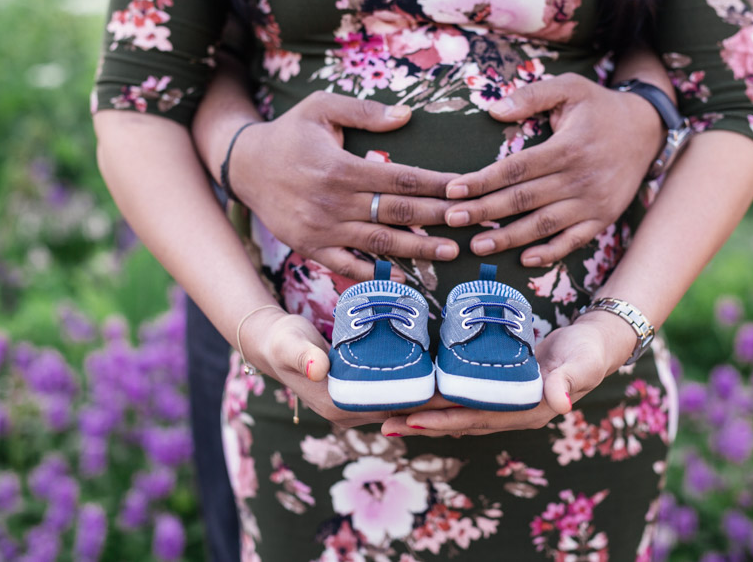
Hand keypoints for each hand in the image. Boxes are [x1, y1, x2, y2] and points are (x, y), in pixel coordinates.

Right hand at [230, 92, 459, 281]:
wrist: (244, 166)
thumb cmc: (289, 133)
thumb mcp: (321, 107)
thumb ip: (364, 111)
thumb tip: (407, 115)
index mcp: (341, 167)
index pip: (402, 179)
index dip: (437, 185)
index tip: (466, 189)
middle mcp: (333, 202)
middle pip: (398, 212)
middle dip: (439, 218)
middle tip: (473, 222)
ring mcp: (322, 229)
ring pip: (380, 243)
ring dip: (418, 249)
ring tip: (451, 251)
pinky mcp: (310, 247)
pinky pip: (348, 266)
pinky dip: (376, 274)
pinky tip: (403, 277)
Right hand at [242, 307, 463, 427]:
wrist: (271, 342)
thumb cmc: (282, 340)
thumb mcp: (291, 343)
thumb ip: (303, 354)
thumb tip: (320, 367)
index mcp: (342, 406)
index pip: (397, 409)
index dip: (429, 402)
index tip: (461, 391)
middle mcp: (354, 412)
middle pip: (408, 410)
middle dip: (442, 403)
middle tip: (481, 387)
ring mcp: (359, 404)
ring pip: (406, 404)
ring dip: (435, 398)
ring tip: (474, 385)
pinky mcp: (363, 392)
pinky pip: (399, 395)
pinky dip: (421, 390)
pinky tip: (446, 378)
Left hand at [379, 313, 636, 436]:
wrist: (596, 343)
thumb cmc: (589, 351)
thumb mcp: (582, 362)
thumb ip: (570, 380)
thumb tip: (560, 403)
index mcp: (527, 411)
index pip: (477, 418)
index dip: (444, 420)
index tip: (413, 419)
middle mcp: (510, 412)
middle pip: (458, 420)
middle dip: (421, 423)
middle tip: (382, 422)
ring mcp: (503, 402)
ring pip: (456, 412)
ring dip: (423, 414)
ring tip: (387, 413)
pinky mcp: (498, 388)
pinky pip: (463, 397)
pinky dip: (438, 398)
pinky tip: (415, 393)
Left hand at [442, 74, 664, 266]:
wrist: (648, 130)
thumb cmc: (600, 107)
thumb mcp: (570, 88)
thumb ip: (532, 95)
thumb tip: (493, 110)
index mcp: (567, 147)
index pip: (516, 167)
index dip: (483, 180)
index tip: (453, 189)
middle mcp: (580, 178)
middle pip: (523, 199)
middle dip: (484, 211)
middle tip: (451, 219)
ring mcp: (593, 202)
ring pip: (543, 225)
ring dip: (508, 238)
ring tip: (476, 246)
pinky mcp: (602, 218)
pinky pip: (573, 241)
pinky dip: (549, 253)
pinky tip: (524, 259)